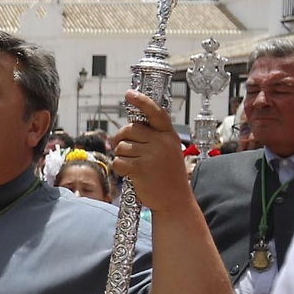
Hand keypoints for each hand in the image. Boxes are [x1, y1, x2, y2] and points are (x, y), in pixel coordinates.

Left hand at [111, 91, 194, 212]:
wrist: (174, 199)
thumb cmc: (166, 174)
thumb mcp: (167, 151)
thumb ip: (152, 138)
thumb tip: (126, 129)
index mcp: (169, 135)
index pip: (155, 113)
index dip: (141, 102)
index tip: (129, 93)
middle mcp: (162, 142)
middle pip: (129, 129)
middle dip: (121, 138)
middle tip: (124, 148)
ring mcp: (152, 155)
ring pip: (121, 147)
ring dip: (122, 156)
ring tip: (135, 166)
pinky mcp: (141, 169)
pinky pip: (118, 162)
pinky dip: (119, 168)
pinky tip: (130, 174)